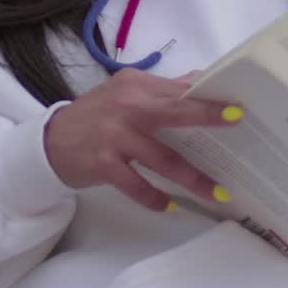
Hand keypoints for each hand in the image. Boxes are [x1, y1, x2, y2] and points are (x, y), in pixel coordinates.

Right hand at [43, 68, 234, 210]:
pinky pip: (137, 185)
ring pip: (162, 157)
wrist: (50, 141)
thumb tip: (201, 82)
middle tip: (236, 125)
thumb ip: (161, 91)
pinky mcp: (103, 163)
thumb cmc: (96, 117)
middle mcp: (126, 106)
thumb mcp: (125, 94)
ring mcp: (114, 135)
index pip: (178, 89)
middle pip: (173, 111)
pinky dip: (155, 198)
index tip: (236, 106)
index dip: (207, 97)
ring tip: (215, 192)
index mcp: (135, 85)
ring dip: (191, 177)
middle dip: (206, 117)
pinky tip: (170, 205)